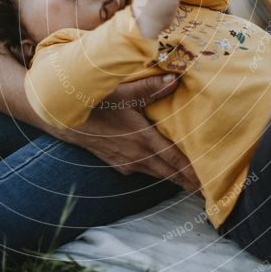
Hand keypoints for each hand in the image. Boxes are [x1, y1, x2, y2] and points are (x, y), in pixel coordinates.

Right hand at [55, 75, 199, 192]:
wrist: (61, 117)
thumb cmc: (91, 101)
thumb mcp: (121, 89)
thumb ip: (149, 87)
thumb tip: (175, 79)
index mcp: (141, 139)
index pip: (174, 160)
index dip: (193, 173)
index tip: (209, 184)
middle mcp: (135, 155)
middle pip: (169, 173)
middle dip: (189, 183)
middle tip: (208, 192)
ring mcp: (125, 162)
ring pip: (156, 173)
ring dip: (174, 178)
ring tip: (192, 185)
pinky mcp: (116, 163)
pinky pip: (142, 171)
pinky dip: (156, 172)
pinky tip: (161, 171)